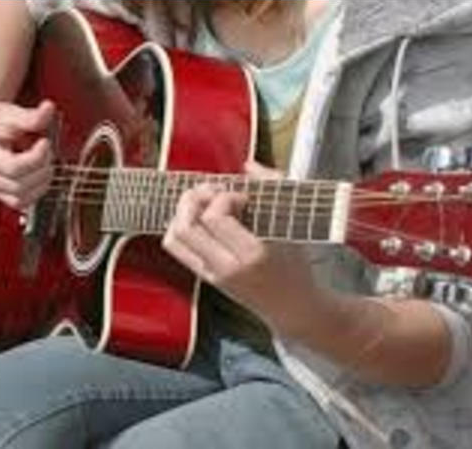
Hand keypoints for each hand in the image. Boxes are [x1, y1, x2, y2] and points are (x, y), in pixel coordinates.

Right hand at [0, 98, 55, 209]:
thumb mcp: (10, 112)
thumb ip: (31, 115)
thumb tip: (48, 109)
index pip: (13, 167)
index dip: (35, 158)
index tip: (45, 142)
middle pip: (18, 186)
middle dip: (40, 171)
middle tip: (48, 153)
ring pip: (19, 200)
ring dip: (40, 185)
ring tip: (45, 164)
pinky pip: (19, 202)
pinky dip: (35, 192)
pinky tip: (40, 174)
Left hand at [161, 162, 324, 333]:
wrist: (293, 307)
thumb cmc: (297, 264)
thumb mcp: (294, 223)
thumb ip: (274, 187)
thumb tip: (249, 165)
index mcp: (253, 254)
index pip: (216, 217)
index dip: (222, 196)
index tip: (240, 196)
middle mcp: (227, 268)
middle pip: (186, 226)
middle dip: (193, 198)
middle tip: (212, 192)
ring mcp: (212, 274)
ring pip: (174, 237)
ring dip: (182, 212)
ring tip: (203, 203)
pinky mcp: (205, 277)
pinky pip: (178, 248)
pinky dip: (181, 227)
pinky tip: (200, 218)